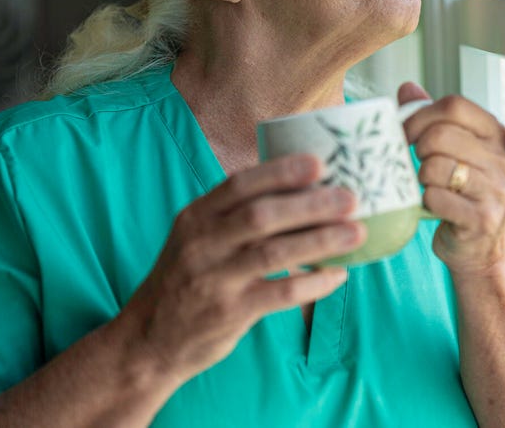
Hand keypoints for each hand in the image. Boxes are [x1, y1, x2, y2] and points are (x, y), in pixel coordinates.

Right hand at [116, 154, 365, 383]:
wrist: (148, 339)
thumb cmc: (188, 280)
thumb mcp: (197, 238)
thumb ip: (235, 216)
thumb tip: (304, 191)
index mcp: (196, 217)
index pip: (240, 184)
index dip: (281, 172)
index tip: (319, 164)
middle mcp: (202, 244)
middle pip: (262, 215)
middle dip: (311, 204)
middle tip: (350, 198)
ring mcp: (214, 279)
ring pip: (275, 253)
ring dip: (321, 240)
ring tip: (356, 233)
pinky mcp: (229, 313)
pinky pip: (280, 294)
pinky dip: (313, 283)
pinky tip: (338, 275)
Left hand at [399, 83, 504, 276]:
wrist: (483, 249)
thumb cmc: (467, 196)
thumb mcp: (457, 151)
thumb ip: (434, 119)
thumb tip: (408, 90)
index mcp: (496, 136)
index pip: (456, 106)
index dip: (421, 114)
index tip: (406, 129)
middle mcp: (502, 160)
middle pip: (441, 134)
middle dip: (417, 147)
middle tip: (415, 160)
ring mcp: (496, 190)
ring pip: (435, 166)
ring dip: (421, 176)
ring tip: (429, 184)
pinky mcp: (481, 218)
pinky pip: (435, 197)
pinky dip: (425, 201)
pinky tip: (435, 205)